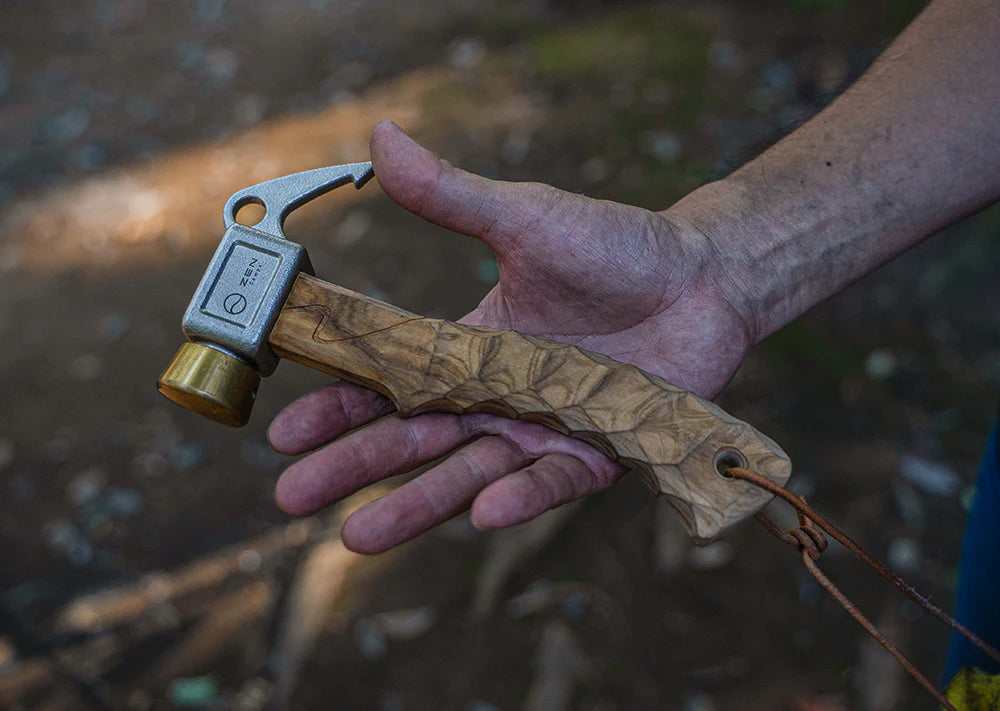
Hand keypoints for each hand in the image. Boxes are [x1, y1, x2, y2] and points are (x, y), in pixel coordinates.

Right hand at [268, 121, 755, 552]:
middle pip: (414, 439)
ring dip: (417, 503)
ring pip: (469, 473)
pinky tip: (483, 511)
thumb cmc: (614, 246)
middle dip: (353, 468)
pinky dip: (519, 497)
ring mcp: (542, 427)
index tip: (286, 431)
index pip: (389, 382)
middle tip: (292, 497)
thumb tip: (380, 137)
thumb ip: (452, 194)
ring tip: (361, 536)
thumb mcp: (523, 216)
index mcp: (470, 346)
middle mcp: (497, 395)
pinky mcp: (595, 452)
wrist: (703, 276)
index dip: (338, 407)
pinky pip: (551, 480)